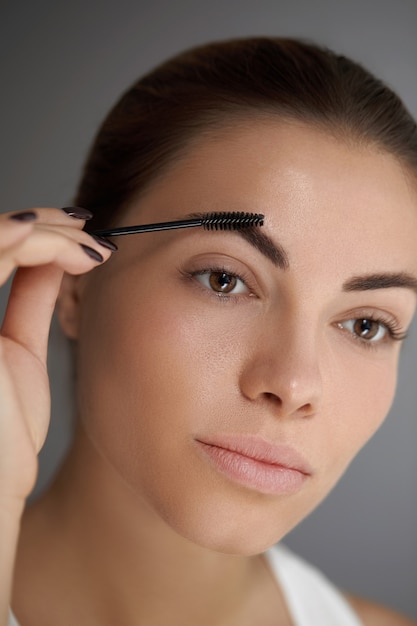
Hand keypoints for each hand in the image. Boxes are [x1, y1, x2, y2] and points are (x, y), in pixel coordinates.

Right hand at [0, 208, 113, 505]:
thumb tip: (54, 260)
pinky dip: (35, 241)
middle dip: (44, 224)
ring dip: (47, 229)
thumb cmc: (3, 434)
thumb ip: (28, 300)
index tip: (85, 238)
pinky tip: (75, 249)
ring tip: (90, 241)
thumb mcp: (19, 353)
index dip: (37, 232)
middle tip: (89, 230)